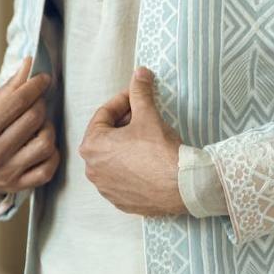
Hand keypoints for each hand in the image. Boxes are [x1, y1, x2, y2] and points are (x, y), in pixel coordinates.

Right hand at [0, 56, 58, 193]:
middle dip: (40, 103)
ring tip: (39, 124)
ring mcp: (7, 173)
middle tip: (37, 101)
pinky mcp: (18, 185)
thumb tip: (28, 65)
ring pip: (45, 144)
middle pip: (34, 120)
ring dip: (48, 128)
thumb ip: (7, 90)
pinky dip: (52, 155)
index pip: (17, 102)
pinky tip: (43, 145)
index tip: (43, 79)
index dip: (35, 86)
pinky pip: (48, 170)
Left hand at [79, 67, 184, 216]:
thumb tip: (140, 72)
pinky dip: (131, 168)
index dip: (123, 101)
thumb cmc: (160, 150)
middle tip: (144, 116)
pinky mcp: (120, 201)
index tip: (137, 96)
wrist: (182, 185)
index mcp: (92, 145)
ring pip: (113, 159)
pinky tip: (148, 162)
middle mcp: (92, 169)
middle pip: (107, 137)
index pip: (104, 114)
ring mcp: (105, 188)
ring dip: (126, 146)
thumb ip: (139, 92)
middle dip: (124, 124)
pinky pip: (122, 178)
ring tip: (147, 139)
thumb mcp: (148, 116)